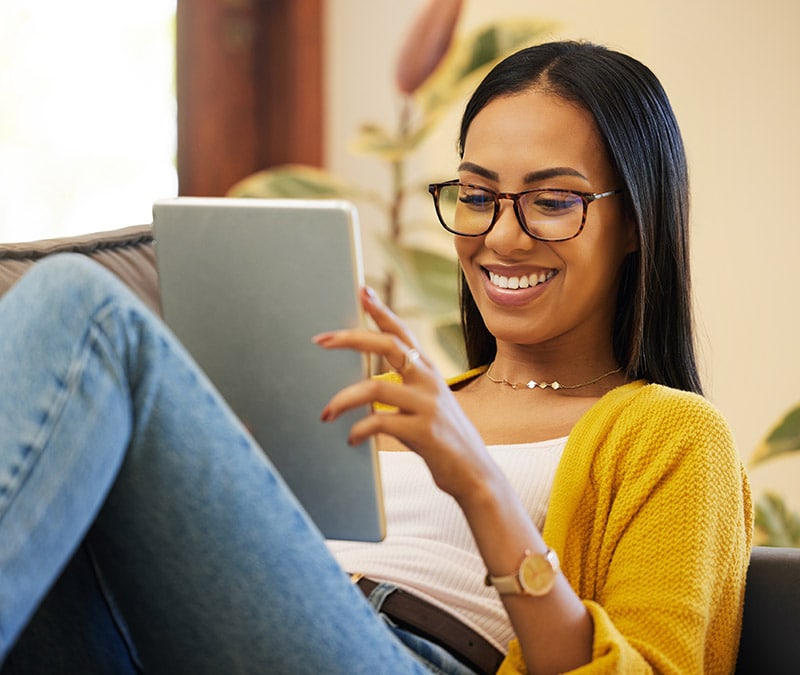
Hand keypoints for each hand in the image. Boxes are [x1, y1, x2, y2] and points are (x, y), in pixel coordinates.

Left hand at [313, 287, 492, 501]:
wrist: (475, 474)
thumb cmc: (444, 440)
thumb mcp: (428, 405)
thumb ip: (405, 389)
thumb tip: (367, 385)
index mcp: (428, 371)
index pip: (402, 332)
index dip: (382, 311)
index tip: (362, 291)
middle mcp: (429, 381)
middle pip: (387, 344)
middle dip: (351, 338)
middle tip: (321, 340)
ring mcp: (427, 405)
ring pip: (374, 388)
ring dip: (343, 400)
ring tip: (325, 413)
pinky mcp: (423, 431)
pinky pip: (378, 422)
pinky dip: (358, 430)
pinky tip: (351, 438)